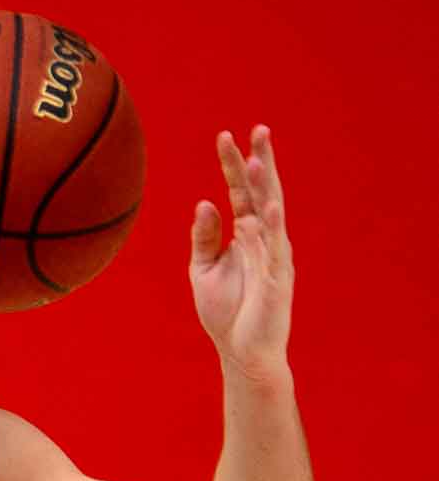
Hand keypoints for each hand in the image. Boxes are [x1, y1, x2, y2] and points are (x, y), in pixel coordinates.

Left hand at [190, 125, 293, 382]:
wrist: (241, 351)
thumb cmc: (225, 310)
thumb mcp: (203, 268)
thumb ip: (204, 237)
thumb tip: (203, 203)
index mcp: (245, 234)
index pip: (240, 191)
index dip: (232, 165)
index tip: (224, 136)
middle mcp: (263, 239)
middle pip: (262, 192)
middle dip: (259, 161)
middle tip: (257, 129)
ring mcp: (273, 256)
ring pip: (271, 214)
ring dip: (264, 187)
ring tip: (256, 159)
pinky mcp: (277, 279)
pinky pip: (274, 249)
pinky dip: (273, 228)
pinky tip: (268, 208)